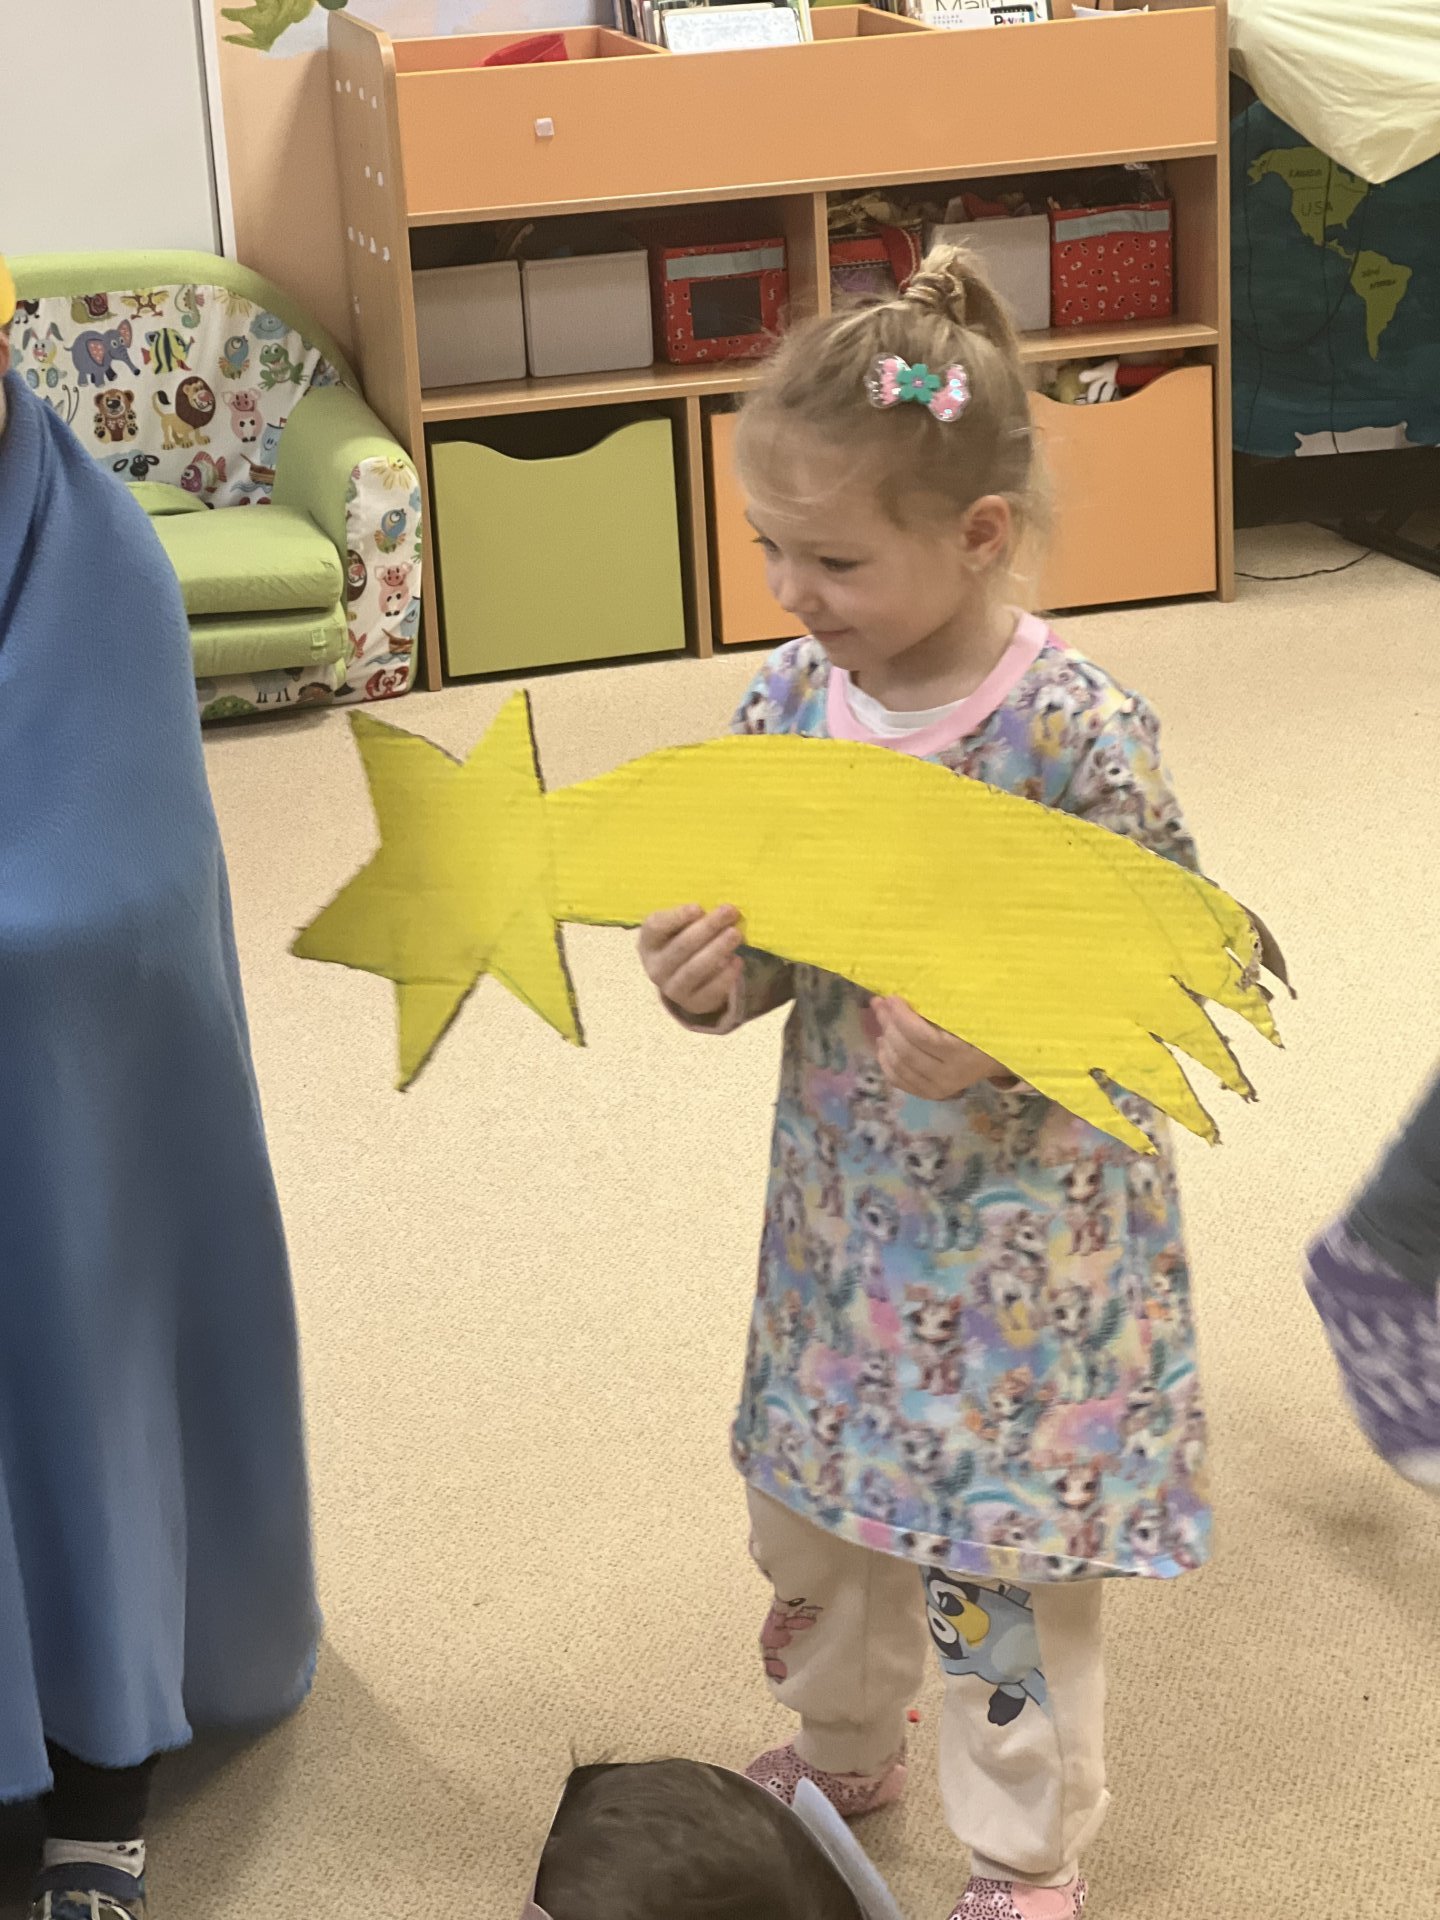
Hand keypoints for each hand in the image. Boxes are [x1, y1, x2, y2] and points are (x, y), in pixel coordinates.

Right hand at [638, 904, 742, 1018]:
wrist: (683, 979)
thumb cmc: (682, 941)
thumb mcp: (679, 927)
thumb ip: (692, 916)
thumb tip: (718, 909)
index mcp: (649, 942)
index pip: (656, 927)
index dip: (676, 917)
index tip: (698, 907)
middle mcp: (655, 967)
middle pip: (681, 946)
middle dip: (707, 928)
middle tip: (730, 912)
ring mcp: (672, 989)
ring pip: (694, 969)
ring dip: (717, 949)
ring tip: (736, 934)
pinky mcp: (692, 1003)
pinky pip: (709, 991)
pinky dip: (725, 976)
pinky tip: (737, 961)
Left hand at [872, 996, 1007, 1100]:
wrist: (994, 1060)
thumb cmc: (981, 1029)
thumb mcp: (968, 1017)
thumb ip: (941, 1009)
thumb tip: (906, 991)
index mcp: (962, 1054)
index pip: (921, 1036)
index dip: (901, 1016)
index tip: (891, 997)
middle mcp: (949, 1077)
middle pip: (906, 1051)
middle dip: (888, 1024)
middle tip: (879, 1004)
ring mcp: (938, 1089)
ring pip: (899, 1066)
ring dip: (885, 1040)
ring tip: (881, 1020)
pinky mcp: (928, 1094)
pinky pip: (898, 1080)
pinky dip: (885, 1061)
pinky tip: (882, 1043)